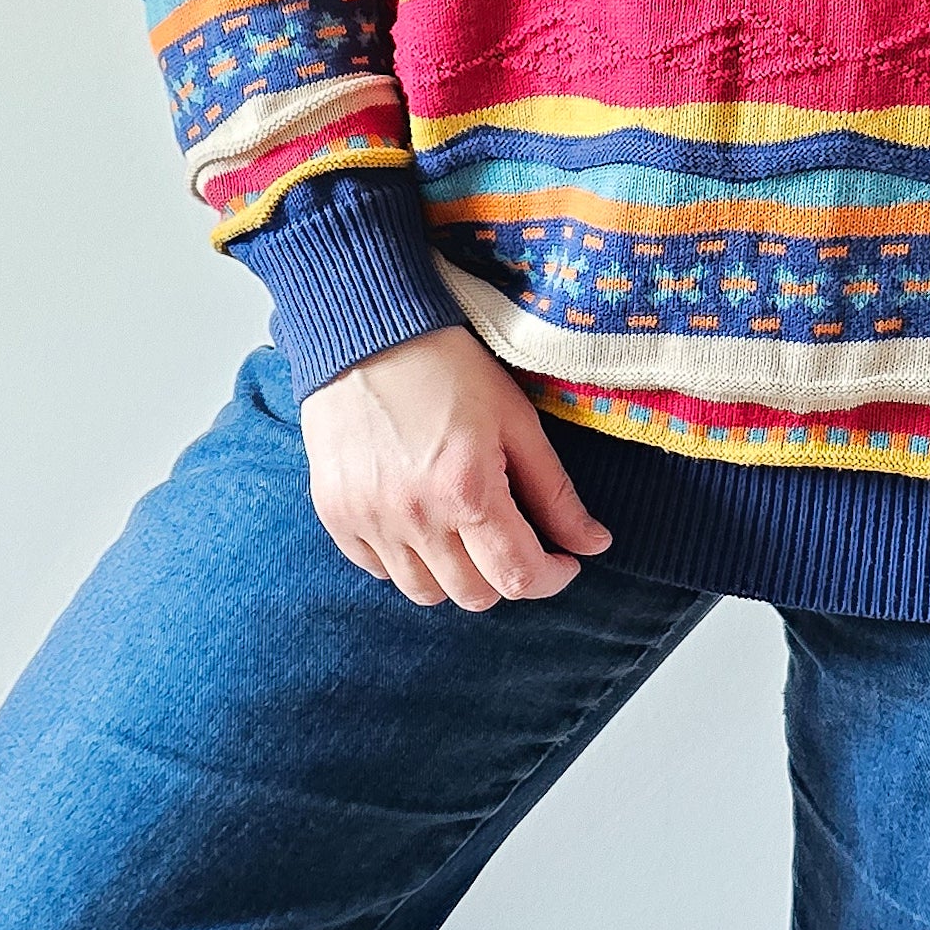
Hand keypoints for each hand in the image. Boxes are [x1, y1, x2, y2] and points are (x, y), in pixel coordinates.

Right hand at [298, 326, 611, 608]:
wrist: (365, 334)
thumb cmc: (450, 369)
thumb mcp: (516, 420)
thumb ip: (554, 491)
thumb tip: (594, 543)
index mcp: (467, 490)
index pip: (518, 576)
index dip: (553, 578)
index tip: (564, 561)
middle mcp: (415, 517)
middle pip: (474, 596)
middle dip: (506, 575)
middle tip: (515, 537)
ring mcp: (370, 521)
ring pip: (426, 593)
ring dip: (456, 575)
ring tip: (466, 530)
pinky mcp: (336, 517)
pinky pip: (380, 571)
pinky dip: (408, 560)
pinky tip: (421, 519)